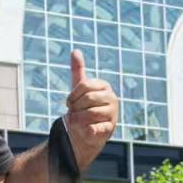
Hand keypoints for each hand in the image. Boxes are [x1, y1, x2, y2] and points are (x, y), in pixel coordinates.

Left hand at [64, 50, 117, 166]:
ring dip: (78, 119)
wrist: (83, 132)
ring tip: (78, 121)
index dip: (72, 95)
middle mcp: (112, 99)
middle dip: (76, 107)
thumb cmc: (81, 108)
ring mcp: (113, 114)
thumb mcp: (78, 89)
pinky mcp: (109, 129)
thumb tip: (75, 51)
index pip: (84, 85)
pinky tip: (87, 130)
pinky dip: (87, 130)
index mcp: (104, 86)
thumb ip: (78, 70)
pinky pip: (95, 128)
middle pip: (87, 98)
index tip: (69, 103)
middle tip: (74, 113)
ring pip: (89, 113)